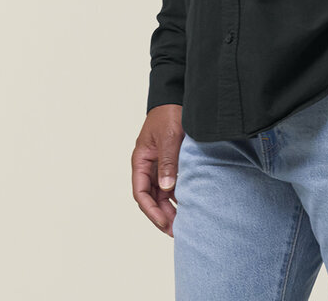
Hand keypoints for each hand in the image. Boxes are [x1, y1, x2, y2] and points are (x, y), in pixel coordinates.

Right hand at [131, 104, 183, 236]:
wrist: (176, 97)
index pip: (141, 193)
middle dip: (161, 215)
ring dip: (169, 208)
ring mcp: (159, 164)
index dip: (151, 211)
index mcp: (141, 160)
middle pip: (151, 197)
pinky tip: (187, 205)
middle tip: (175, 231)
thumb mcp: (169, 137)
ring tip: (182, 223)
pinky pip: (171, 184)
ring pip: (161, 193)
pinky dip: (177, 196)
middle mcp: (148, 165)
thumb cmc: (169, 114)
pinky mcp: (170, 162)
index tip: (163, 223)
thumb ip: (168, 162)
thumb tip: (167, 188)